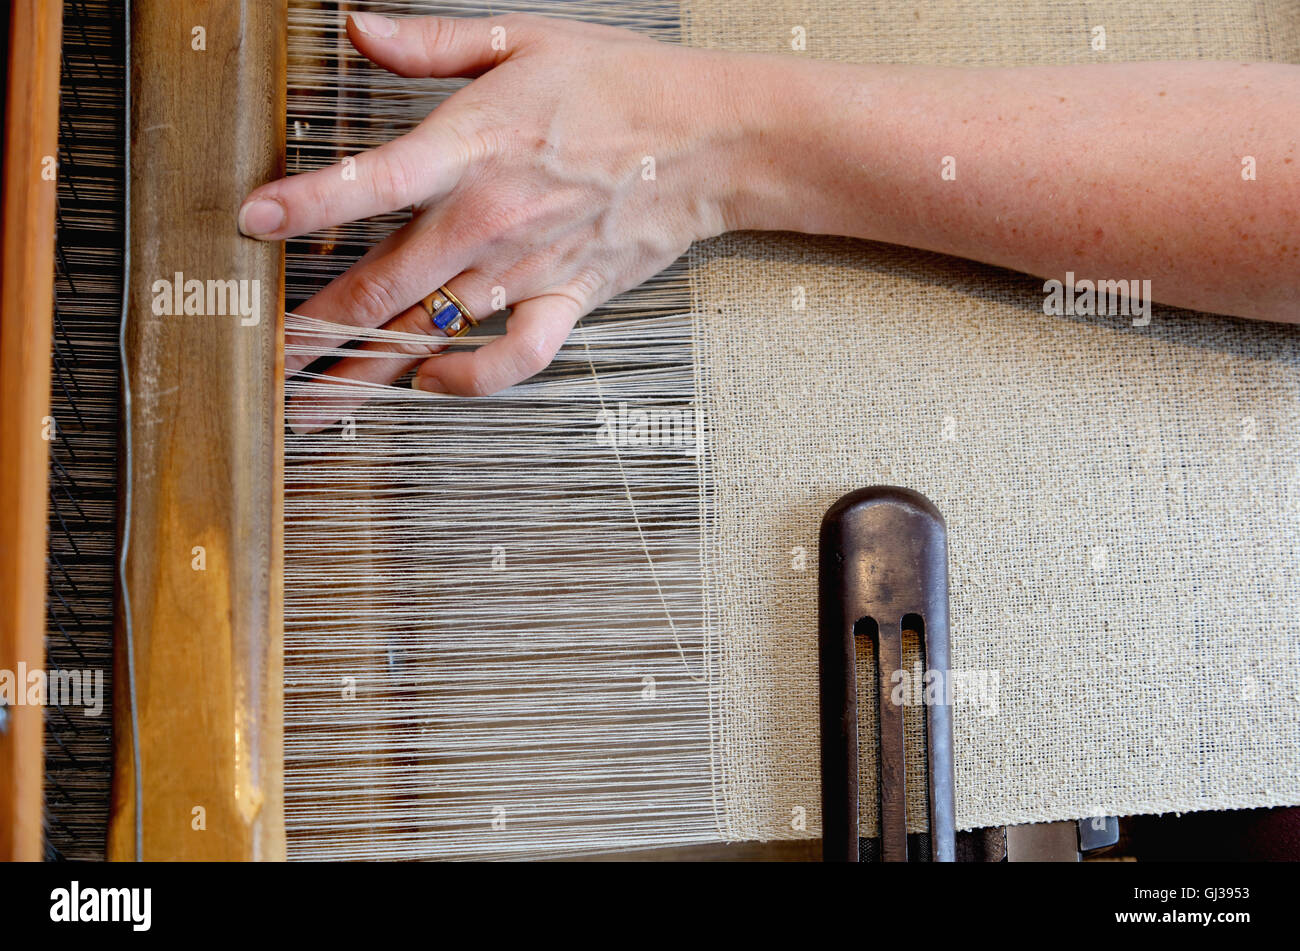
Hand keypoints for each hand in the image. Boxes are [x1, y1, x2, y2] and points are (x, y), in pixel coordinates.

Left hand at [239, 11, 750, 429]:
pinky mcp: (566, 301)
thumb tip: (358, 31)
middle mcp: (490, 220)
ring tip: (314, 409)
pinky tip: (430, 386)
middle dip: (313, 331)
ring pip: (431, 333)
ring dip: (366, 374)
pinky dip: (471, 380)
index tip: (251, 226)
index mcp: (472, 147)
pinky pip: (515, 359)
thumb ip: (431, 44)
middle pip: (383, 286)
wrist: (709, 139)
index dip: (308, 205)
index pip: (373, 180)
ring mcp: (528, 270)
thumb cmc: (622, 86)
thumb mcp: (521, 39)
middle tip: (263, 366)